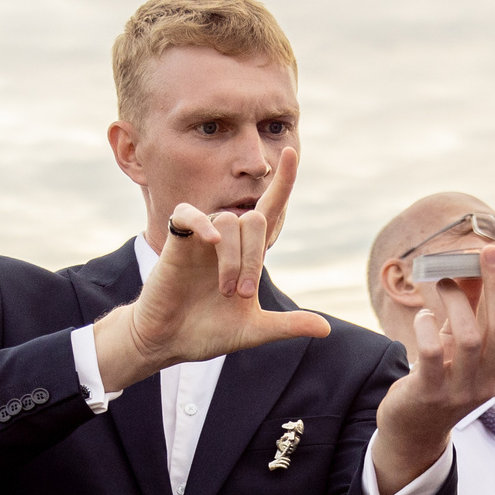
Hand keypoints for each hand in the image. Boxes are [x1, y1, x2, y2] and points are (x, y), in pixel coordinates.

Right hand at [91, 146, 329, 391]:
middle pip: (254, 221)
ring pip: (229, 222)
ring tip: (226, 291)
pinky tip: (209, 241)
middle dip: (254, 258)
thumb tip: (326, 329)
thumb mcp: (253, 330)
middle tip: (243, 294)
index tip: (290, 153)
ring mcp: (201, 238)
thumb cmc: (206, 331)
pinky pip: (189, 214)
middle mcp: (226, 239)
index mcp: (246, 253)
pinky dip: (202, 223)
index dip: (282, 182)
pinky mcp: (175, 241)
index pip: (268, 208)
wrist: (168, 342)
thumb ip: (288, 325)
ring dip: (232, 258)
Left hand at [371, 244, 494, 492]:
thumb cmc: (440, 379)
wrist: (413, 431)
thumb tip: (478, 268)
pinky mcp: (429, 393)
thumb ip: (474, 314)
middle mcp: (487, 384)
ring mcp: (460, 391)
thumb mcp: (462, 348)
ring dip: (457, 301)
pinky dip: (427, 325)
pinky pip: (432, 353)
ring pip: (469, 338)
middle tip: (488, 252)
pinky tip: (423, 315)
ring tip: (443, 282)